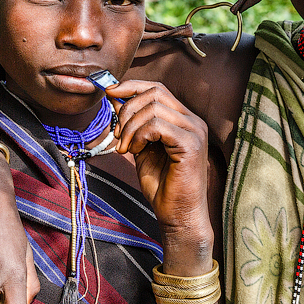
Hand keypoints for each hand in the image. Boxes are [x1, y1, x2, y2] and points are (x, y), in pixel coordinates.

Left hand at [105, 80, 212, 274]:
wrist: (177, 216)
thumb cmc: (162, 186)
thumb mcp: (140, 148)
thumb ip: (133, 125)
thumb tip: (115, 99)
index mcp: (184, 120)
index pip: (157, 88)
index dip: (131, 86)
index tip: (109, 93)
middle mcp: (193, 122)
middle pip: (154, 93)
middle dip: (127, 110)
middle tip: (117, 135)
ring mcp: (195, 132)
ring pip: (153, 108)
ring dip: (130, 127)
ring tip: (126, 148)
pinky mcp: (191, 145)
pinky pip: (158, 125)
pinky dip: (139, 135)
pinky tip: (135, 151)